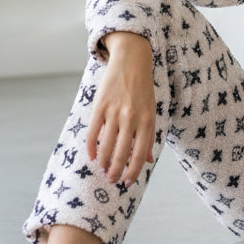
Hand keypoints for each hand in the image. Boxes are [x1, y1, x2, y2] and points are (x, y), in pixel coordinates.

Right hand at [86, 32, 155, 185]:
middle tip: (111, 180)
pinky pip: (93, 132)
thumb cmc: (143, 89)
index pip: (140, 155)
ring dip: (103, 162)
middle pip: (121, 153)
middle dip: (115, 171)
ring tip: (102, 170)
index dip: (133, 172)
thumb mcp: (152, 111)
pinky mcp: (100, 106)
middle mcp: (131, 118)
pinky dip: (91, 147)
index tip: (127, 182)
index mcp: (147, 121)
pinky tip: (92, 156)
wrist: (132, 60)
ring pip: (106, 145)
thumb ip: (149, 136)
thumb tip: (148, 160)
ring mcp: (114, 112)